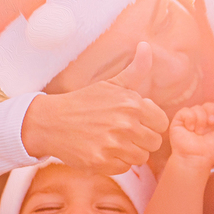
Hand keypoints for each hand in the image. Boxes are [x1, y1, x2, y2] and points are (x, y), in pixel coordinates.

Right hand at [23, 42, 169, 173]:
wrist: (51, 122)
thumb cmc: (85, 102)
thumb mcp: (112, 84)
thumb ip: (136, 69)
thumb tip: (146, 46)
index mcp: (132, 104)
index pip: (162, 123)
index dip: (151, 123)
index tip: (137, 122)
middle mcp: (125, 124)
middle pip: (154, 142)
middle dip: (142, 139)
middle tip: (125, 133)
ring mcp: (113, 144)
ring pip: (141, 157)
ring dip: (130, 152)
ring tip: (114, 142)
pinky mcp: (101, 162)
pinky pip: (124, 168)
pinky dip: (116, 162)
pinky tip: (104, 150)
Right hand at [168, 96, 213, 168]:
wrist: (196, 156)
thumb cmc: (212, 150)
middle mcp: (204, 122)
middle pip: (210, 105)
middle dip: (212, 110)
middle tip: (212, 122)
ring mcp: (191, 121)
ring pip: (198, 107)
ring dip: (201, 119)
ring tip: (199, 132)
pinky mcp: (180, 121)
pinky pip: (186, 110)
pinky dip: (190, 118)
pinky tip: (190, 129)